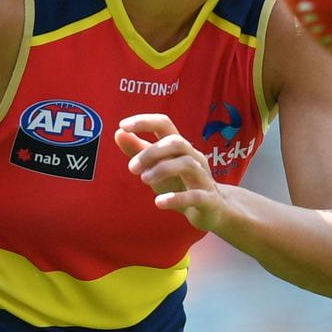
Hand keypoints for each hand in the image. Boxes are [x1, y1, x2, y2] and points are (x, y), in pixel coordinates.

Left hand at [114, 113, 225, 231]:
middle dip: (151, 152)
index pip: (164, 124)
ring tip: (144, 179)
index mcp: (179, 147)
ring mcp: (203, 177)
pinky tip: (159, 203)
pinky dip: (176, 198)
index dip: (144, 121)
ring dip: (162, 169)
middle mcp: (193, 157)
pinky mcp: (209, 199)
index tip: (123, 125)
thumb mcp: (156, 167)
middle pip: (175, 142)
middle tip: (131, 168)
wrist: (212, 209)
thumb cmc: (180, 184)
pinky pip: (195, 196)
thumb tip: (118, 133)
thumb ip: (138, 151)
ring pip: (187, 164)